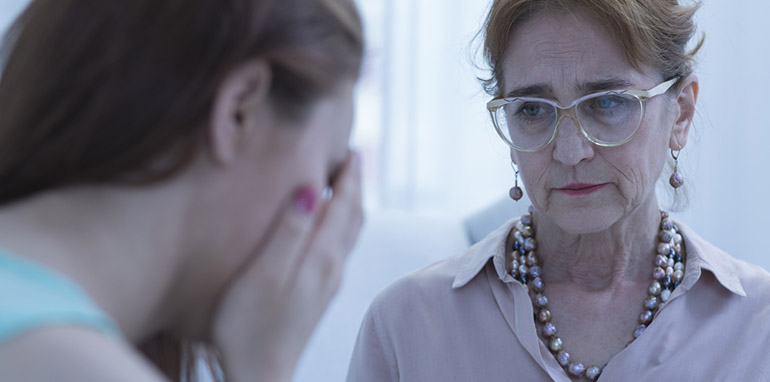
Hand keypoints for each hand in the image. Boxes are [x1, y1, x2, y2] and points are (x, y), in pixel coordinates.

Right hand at [212, 152, 362, 381]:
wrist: (260, 376)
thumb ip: (288, 232)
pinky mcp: (318, 296)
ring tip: (344, 184)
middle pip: (353, 218)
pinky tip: (327, 227)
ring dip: (350, 206)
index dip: (350, 177)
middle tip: (352, 157)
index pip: (344, 206)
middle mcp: (332, 268)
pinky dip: (340, 226)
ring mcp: (327, 283)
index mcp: (321, 257)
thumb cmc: (250, 326)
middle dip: (355, 186)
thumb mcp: (264, 274)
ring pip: (349, 235)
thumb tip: (312, 190)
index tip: (353, 149)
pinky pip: (339, 249)